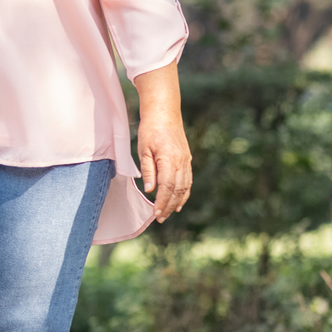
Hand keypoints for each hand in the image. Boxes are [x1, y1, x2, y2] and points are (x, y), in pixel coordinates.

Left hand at [134, 63, 192, 223]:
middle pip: (177, 190)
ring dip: (177, 202)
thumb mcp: (143, 149)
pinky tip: (179, 202)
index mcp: (169, 159)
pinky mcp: (187, 159)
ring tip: (169, 214)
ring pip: (185, 187)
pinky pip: (188, 180)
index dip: (162, 202)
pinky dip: (184, 193)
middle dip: (169, 206)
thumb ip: (149, 170)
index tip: (155, 214)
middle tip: (160, 219)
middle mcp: (181, 162)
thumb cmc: (150, 129)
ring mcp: (186, 161)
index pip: (167, 187)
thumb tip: (150, 190)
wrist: (164, 112)